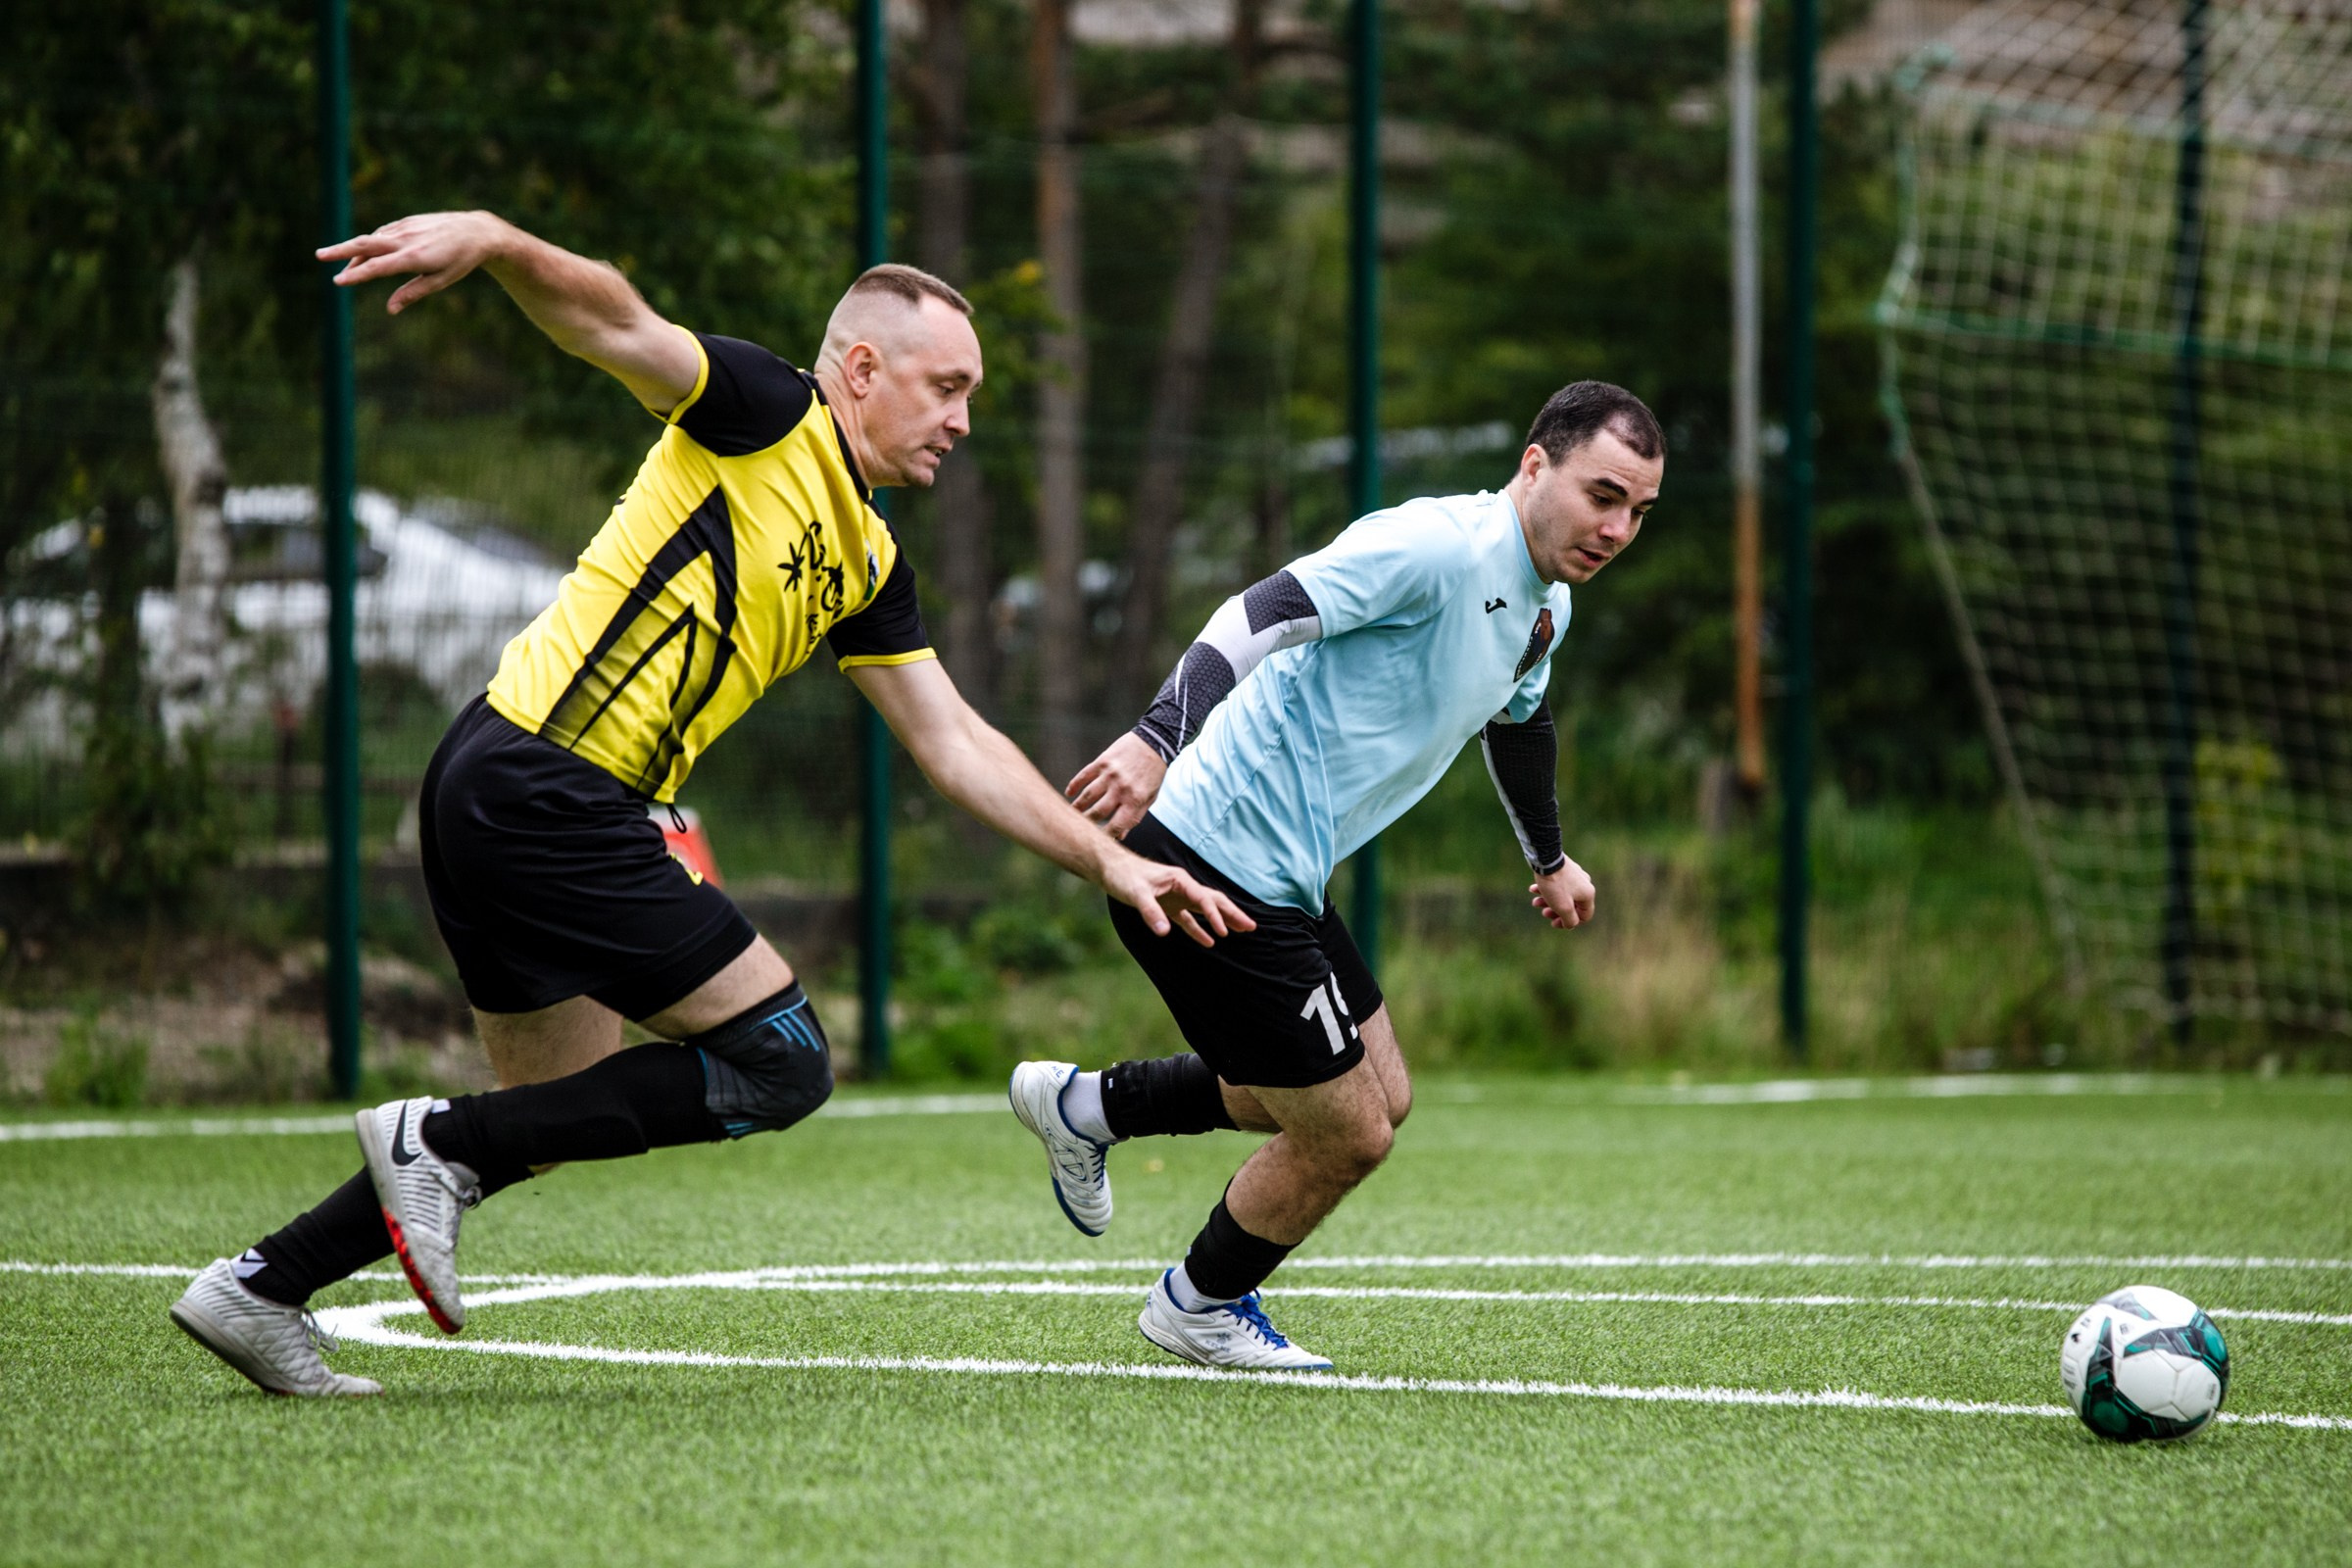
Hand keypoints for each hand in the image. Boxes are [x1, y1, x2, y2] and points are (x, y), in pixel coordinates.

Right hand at [317, 211, 507, 314]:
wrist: (475, 231)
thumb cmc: (459, 261)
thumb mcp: (440, 282)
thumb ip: (413, 294)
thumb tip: (390, 310)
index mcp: (414, 257)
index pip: (378, 267)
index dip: (356, 275)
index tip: (338, 282)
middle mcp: (406, 240)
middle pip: (365, 244)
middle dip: (340, 250)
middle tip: (318, 256)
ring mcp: (405, 228)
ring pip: (372, 239)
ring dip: (355, 252)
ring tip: (343, 268)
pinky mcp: (406, 222)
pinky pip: (382, 233)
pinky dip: (370, 243)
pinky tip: (366, 254)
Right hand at [1066, 732, 1167, 839]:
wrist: (1155, 741)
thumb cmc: (1154, 773)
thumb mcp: (1150, 797)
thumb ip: (1136, 816)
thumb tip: (1120, 836)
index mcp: (1135, 799)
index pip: (1116, 825)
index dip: (1105, 836)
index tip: (1097, 840)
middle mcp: (1121, 788)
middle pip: (1098, 812)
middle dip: (1087, 822)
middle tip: (1080, 827)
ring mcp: (1110, 774)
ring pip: (1088, 795)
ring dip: (1078, 806)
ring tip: (1072, 813)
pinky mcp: (1102, 761)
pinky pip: (1084, 776)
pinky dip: (1074, 785)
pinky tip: (1069, 793)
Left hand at [1101, 851, 1256, 947]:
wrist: (1110, 867)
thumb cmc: (1123, 876)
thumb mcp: (1135, 894)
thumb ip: (1150, 912)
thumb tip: (1165, 932)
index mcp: (1180, 880)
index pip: (1204, 898)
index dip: (1215, 915)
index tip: (1225, 932)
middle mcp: (1183, 887)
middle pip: (1213, 901)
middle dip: (1232, 914)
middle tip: (1251, 927)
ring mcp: (1177, 897)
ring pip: (1205, 909)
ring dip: (1222, 920)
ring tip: (1241, 931)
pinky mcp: (1168, 906)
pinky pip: (1188, 919)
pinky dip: (1199, 930)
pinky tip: (1209, 942)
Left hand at [1529, 857, 1594, 928]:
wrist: (1546, 858)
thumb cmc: (1555, 884)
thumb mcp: (1563, 907)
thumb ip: (1570, 920)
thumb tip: (1571, 925)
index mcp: (1587, 895)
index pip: (1584, 916)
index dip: (1569, 923)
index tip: (1554, 922)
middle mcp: (1584, 885)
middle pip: (1571, 906)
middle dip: (1555, 911)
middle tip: (1543, 913)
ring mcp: (1575, 876)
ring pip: (1562, 895)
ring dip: (1548, 901)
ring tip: (1534, 902)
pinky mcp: (1565, 869)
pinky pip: (1557, 884)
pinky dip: (1546, 889)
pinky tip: (1533, 889)